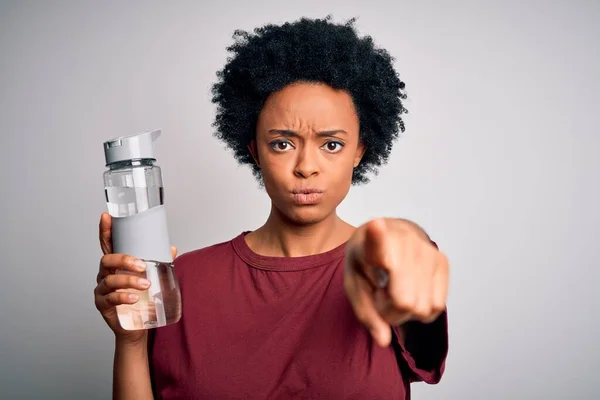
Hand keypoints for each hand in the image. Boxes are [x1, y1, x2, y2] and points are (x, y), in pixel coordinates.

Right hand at [94, 212, 176, 343]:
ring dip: (129, 280)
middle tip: (142, 265)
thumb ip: (159, 263)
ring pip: (110, 280)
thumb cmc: (143, 299)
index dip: (106, 231)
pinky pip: (110, 298)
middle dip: (124, 259)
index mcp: (116, 265)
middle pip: (106, 260)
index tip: (106, 216)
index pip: (108, 244)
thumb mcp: (154, 279)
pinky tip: (134, 298)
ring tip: (145, 285)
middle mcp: (106, 275)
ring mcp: (102, 290)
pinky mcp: (103, 305)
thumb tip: (171, 249)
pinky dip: (123, 297)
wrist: (138, 327)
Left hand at [344, 218, 448, 346]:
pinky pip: (437, 306)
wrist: (388, 235)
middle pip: (404, 302)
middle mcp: (403, 242)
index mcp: (372, 243)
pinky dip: (423, 310)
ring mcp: (426, 250)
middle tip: (381, 296)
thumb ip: (365, 312)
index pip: (377, 240)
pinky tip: (411, 293)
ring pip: (423, 308)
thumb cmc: (367, 261)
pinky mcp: (442, 260)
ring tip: (395, 291)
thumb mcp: (354, 285)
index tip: (376, 225)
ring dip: (407, 310)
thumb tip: (383, 340)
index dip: (377, 236)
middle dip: (390, 310)